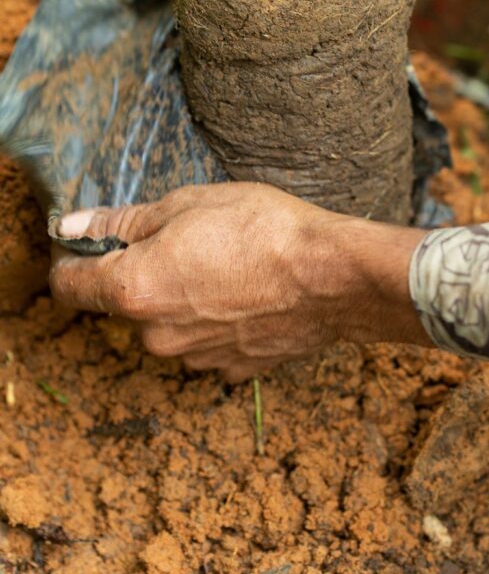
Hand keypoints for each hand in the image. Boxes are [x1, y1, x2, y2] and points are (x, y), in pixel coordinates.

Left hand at [49, 183, 428, 383]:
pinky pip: (208, 344)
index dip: (74, 258)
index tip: (93, 242)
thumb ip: (123, 221)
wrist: (333, 275)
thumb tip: (74, 226)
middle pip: (125, 304)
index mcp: (133, 288)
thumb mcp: (187, 204)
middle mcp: (156, 333)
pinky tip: (247, 296)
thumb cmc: (263, 229)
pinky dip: (218, 323)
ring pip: (169, 324)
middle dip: (144, 274)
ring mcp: (194, 357)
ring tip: (227, 266)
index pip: (70, 284)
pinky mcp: (231, 368)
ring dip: (184, 299)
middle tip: (188, 241)